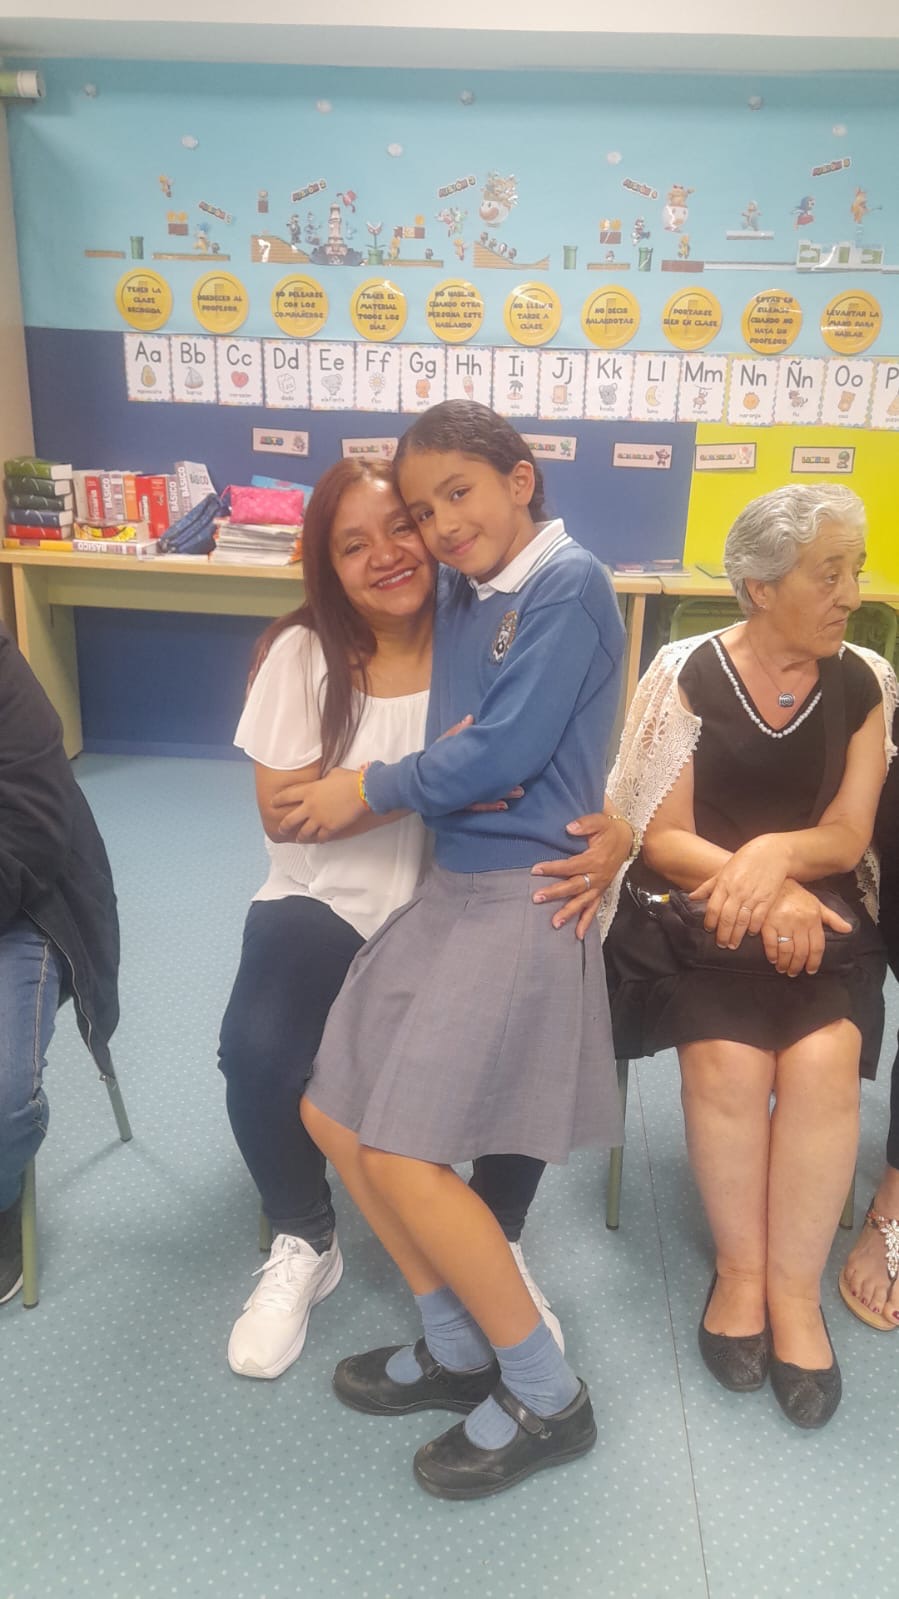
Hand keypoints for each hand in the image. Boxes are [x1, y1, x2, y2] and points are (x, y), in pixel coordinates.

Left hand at [274, 767, 364, 841]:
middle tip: (281, 830)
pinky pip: (320, 837)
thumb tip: (325, 779)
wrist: (363, 790)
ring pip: (303, 833)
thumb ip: (324, 779)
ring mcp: (319, 819)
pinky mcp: (330, 828)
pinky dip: (319, 839)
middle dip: (283, 826)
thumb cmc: (349, 779)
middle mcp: (310, 806)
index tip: (272, 804)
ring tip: (298, 839)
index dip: (277, 800)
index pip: (286, 796)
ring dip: (300, 837)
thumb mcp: (332, 773)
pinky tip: (318, 840)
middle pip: (290, 820)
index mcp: (308, 790)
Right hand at [438, 714, 524, 812]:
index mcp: (454, 766)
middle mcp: (457, 783)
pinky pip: (475, 807)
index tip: (508, 758)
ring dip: (501, 795)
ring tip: (519, 793)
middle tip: (521, 785)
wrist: (415, 785)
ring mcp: (457, 797)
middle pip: (482, 784)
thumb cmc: (431, 763)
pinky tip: (503, 806)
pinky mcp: (457, 805)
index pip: (474, 763)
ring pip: (481, 798)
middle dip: (503, 784)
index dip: (492, 762)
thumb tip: (471, 718)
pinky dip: (489, 806)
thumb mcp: (442, 747)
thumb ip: (456, 733)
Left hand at [531, 813, 632, 939]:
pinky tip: (578, 935)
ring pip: (583, 902)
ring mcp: (600, 886)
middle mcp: (598, 876)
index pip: (570, 866)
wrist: (627, 838)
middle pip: (574, 887)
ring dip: (569, 913)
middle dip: (555, 893)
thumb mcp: (599, 821)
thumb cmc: (609, 830)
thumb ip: (585, 824)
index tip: (535, 870)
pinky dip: (586, 922)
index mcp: (595, 859)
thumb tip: (569, 828)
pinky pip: (593, 908)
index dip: (553, 868)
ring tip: (554, 923)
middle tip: (537, 898)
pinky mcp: (601, 891)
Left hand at [690, 835, 791, 948]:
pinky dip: (754, 927)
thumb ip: (708, 886)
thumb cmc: (746, 859)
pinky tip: (751, 933)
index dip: (710, 922)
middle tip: (721, 944)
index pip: (713, 908)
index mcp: (725, 884)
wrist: (772, 852)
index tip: (709, 930)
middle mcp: (737, 891)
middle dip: (723, 934)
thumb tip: (691, 897)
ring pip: (742, 921)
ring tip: (733, 945)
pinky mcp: (767, 898)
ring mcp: (753, 895)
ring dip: (737, 935)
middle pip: (726, 918)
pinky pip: (759, 917)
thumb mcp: (724, 870)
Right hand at [760, 880, 852, 975]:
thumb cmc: (796, 895)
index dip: (814, 962)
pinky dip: (772, 955)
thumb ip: (832, 919)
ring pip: (786, 950)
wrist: (775, 881)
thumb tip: (848, 929)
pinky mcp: (767, 923)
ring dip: (785, 963)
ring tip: (783, 968)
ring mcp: (783, 923)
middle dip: (798, 966)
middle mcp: (799, 922)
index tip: (811, 970)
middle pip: (801, 952)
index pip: (817, 946)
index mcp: (813, 919)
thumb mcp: (817, 904)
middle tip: (794, 972)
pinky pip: (770, 944)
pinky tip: (773, 959)